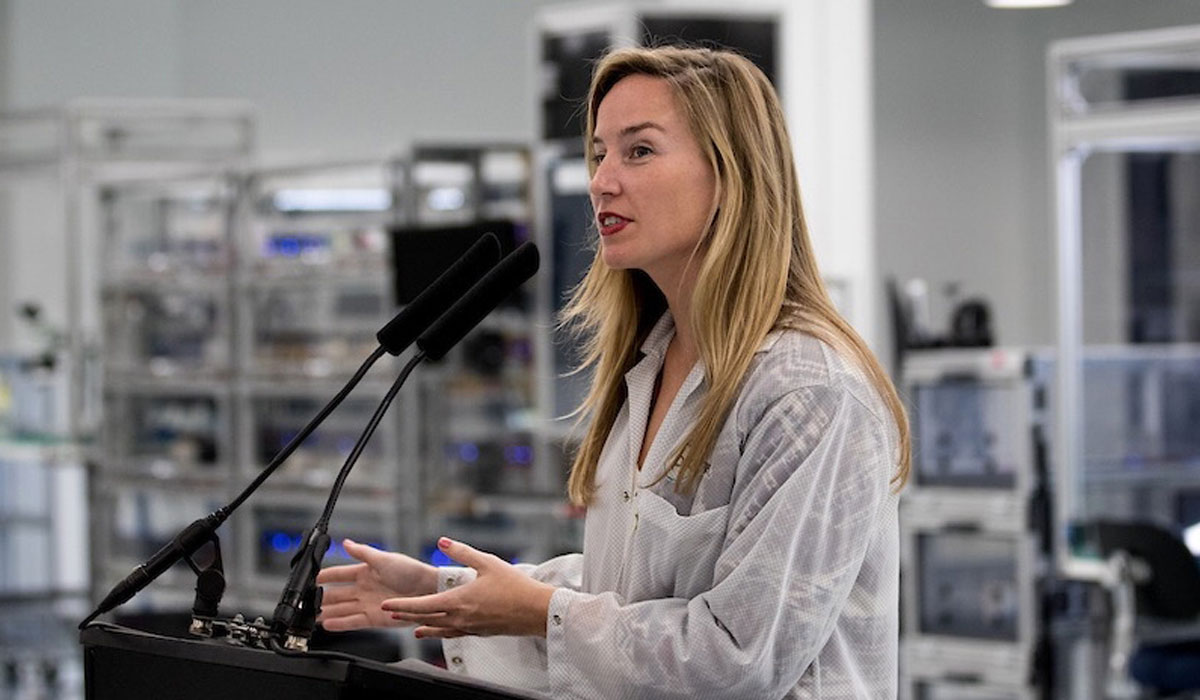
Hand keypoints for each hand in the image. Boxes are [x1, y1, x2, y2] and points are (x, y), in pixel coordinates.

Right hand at [316, 538, 437, 631]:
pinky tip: (328, 625)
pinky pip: (353, 621)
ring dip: (327, 613)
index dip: (325, 576)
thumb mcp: (384, 558)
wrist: (428, 590)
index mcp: (365, 571)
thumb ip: (363, 553)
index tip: (311, 578)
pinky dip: (340, 624)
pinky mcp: (374, 618)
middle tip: (307, 603)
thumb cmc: (411, 571)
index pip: (339, 574)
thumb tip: (346, 543)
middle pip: (337, 594)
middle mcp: (364, 588)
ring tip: (313, 617)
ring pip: (342, 609)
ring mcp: (367, 603)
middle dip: (321, 598)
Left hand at [381, 537, 555, 638]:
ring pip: (438, 629)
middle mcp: (460, 618)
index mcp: (459, 600)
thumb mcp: (487, 562)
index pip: (422, 605)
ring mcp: (469, 628)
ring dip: (421, 626)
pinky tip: (437, 632)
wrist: (536, 611)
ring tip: (410, 627)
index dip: (402, 605)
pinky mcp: (478, 633)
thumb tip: (442, 541)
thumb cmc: (515, 586)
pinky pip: (452, 635)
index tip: (386, 605)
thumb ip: (462, 552)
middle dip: (406, 616)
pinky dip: (439, 633)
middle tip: (389, 614)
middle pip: (426, 619)